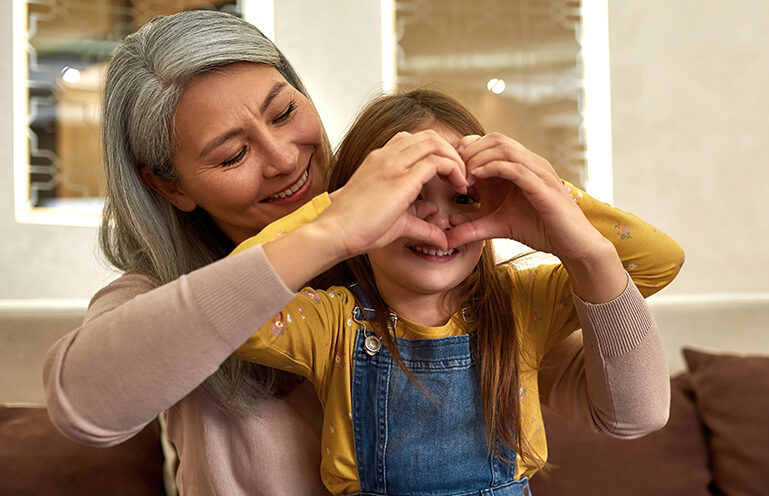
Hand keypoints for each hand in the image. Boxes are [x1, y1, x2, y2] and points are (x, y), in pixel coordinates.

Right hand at [320, 129, 466, 257]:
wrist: (334, 233)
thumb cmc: (357, 229)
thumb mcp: (396, 222)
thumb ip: (420, 223)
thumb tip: (441, 236)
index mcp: (380, 160)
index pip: (414, 141)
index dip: (437, 153)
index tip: (449, 175)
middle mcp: (386, 156)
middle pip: (429, 136)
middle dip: (450, 152)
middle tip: (461, 175)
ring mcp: (392, 163)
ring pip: (435, 143)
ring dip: (455, 159)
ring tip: (461, 181)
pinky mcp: (400, 178)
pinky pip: (437, 161)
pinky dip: (454, 169)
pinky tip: (458, 187)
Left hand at [446, 132, 606, 261]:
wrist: (573, 245)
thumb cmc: (539, 229)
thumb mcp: (498, 226)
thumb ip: (472, 227)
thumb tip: (446, 232)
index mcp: (520, 166)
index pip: (490, 142)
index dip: (467, 150)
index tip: (451, 170)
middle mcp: (530, 163)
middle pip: (494, 138)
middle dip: (470, 151)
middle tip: (454, 172)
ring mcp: (538, 172)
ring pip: (504, 148)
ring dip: (478, 158)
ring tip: (463, 176)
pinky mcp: (543, 187)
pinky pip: (516, 168)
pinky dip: (493, 168)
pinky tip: (476, 178)